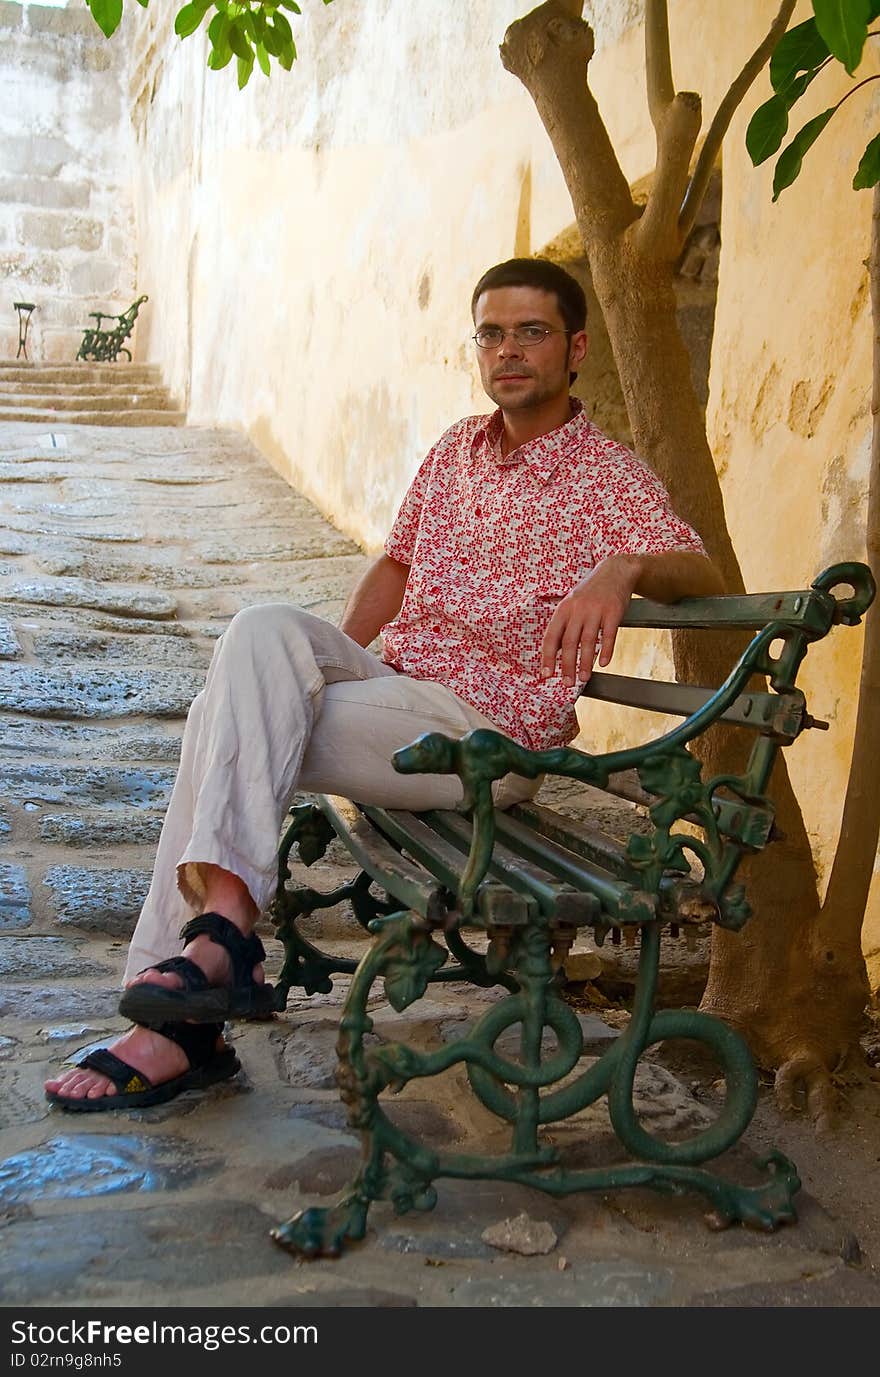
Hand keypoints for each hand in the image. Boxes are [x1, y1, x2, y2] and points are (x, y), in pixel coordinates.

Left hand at [540, 555, 640, 686]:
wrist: (615, 570)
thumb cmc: (590, 591)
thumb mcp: (572, 602)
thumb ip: (564, 624)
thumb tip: (554, 651)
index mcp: (563, 609)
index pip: (551, 636)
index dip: (547, 657)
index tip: (546, 674)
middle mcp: (577, 609)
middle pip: (568, 642)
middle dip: (566, 665)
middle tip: (567, 683)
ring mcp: (596, 610)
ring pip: (588, 641)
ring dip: (585, 663)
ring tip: (583, 678)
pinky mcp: (613, 611)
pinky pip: (609, 635)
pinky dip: (606, 651)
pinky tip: (604, 663)